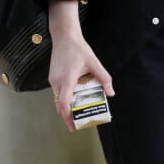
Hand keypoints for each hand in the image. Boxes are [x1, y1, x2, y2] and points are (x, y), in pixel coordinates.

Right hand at [48, 0, 113, 131]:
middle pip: (60, 105)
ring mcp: (52, 79)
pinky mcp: (52, 77)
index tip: (73, 126)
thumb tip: (111, 93)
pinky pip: (57, 91)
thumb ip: (103, 78)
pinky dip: (64, 97)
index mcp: (67, 80)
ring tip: (78, 112)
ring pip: (58, 98)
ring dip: (67, 106)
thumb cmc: (79, 49)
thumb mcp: (94, 63)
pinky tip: (75, 97)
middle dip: (68, 116)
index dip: (68, 117)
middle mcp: (57, 82)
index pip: (63, 103)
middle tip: (78, 123)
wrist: (64, 37)